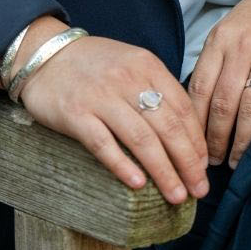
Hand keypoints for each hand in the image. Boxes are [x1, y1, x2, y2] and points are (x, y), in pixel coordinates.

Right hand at [12, 19, 209, 205]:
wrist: (45, 55)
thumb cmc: (95, 65)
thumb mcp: (133, 64)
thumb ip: (157, 89)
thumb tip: (185, 130)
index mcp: (148, 66)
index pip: (183, 108)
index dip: (197, 140)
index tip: (204, 166)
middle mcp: (129, 80)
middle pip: (168, 127)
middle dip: (188, 162)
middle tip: (199, 188)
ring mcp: (101, 97)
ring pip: (141, 139)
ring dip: (163, 171)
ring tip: (176, 194)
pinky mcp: (76, 115)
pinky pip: (104, 144)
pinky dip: (123, 166)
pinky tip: (138, 184)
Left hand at [188, 0, 250, 165]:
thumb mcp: (232, 27)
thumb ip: (216, 59)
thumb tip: (197, 103)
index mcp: (220, 39)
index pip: (198, 89)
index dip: (193, 124)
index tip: (191, 147)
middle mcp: (242, 46)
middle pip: (222, 103)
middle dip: (215, 140)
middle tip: (212, 163)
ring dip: (243, 139)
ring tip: (238, 159)